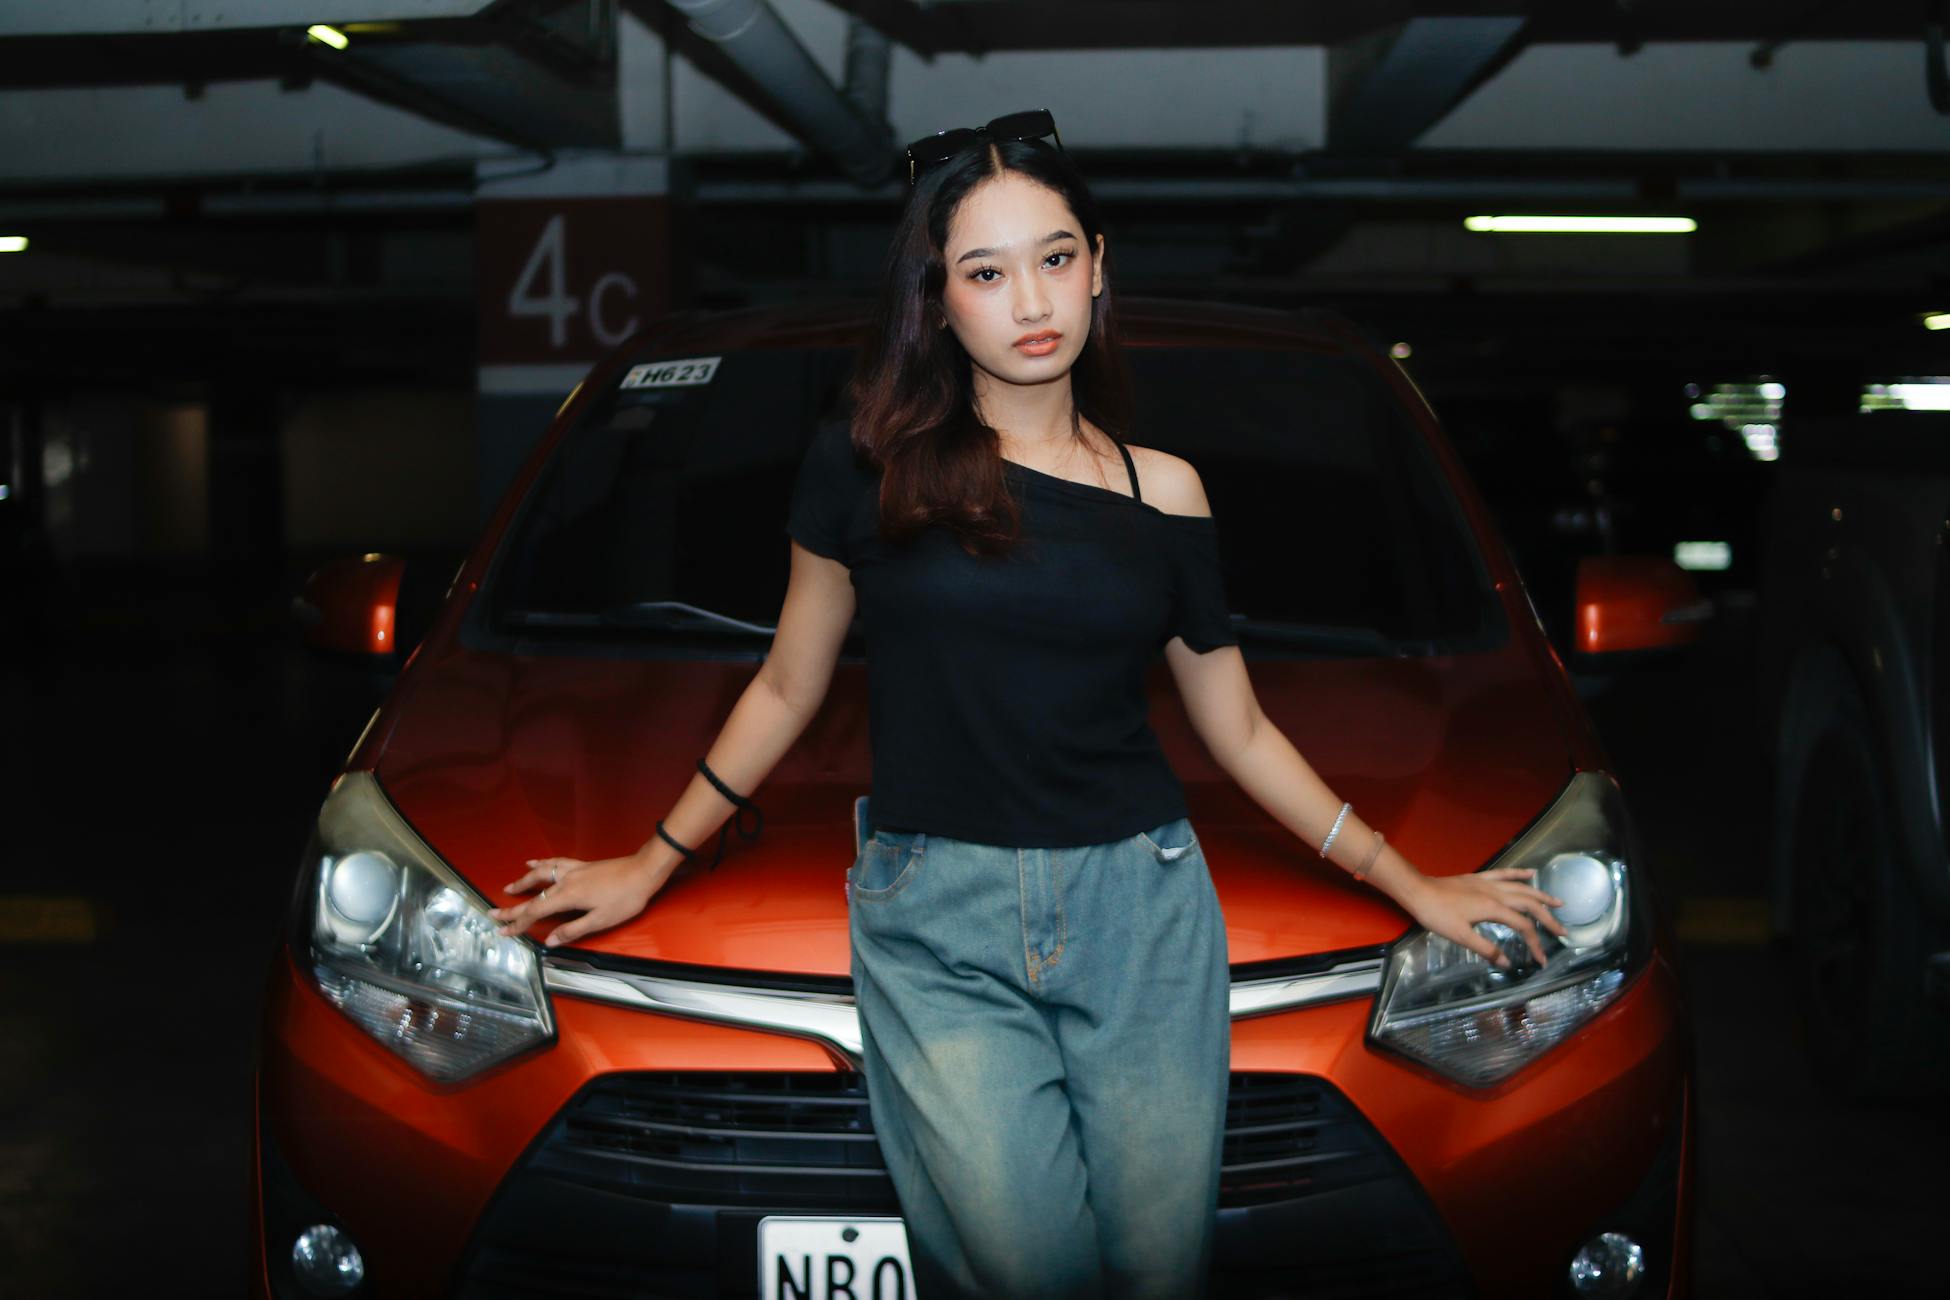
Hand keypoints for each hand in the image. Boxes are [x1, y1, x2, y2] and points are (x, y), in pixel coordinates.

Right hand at [489, 854, 666, 948]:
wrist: (644, 871)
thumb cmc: (626, 898)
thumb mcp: (600, 920)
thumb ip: (572, 931)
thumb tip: (549, 940)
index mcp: (568, 896)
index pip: (536, 912)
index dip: (517, 923)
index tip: (503, 931)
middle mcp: (566, 881)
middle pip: (533, 894)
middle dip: (512, 906)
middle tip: (493, 913)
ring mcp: (573, 870)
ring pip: (540, 875)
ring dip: (523, 882)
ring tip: (508, 888)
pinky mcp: (582, 865)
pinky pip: (555, 862)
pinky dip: (541, 863)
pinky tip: (533, 862)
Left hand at [1400, 866, 1567, 967]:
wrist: (1418, 891)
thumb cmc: (1437, 915)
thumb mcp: (1460, 937)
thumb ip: (1486, 949)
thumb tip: (1507, 963)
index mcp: (1493, 909)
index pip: (1523, 927)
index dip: (1535, 943)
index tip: (1541, 960)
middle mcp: (1496, 893)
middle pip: (1529, 905)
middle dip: (1548, 919)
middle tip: (1562, 931)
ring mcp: (1488, 883)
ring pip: (1521, 888)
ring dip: (1541, 895)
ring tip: (1558, 903)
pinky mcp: (1479, 878)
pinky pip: (1504, 874)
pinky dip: (1519, 874)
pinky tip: (1531, 873)